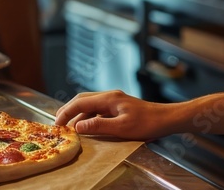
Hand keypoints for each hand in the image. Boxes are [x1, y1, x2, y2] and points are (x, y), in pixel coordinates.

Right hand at [55, 90, 175, 139]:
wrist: (166, 119)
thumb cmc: (147, 123)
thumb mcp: (122, 128)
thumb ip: (99, 126)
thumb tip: (78, 126)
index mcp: (109, 98)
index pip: (80, 102)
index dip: (66, 112)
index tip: (57, 123)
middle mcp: (110, 96)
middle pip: (82, 100)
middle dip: (68, 110)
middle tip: (58, 123)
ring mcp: (114, 101)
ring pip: (90, 105)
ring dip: (78, 115)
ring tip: (69, 127)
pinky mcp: (118, 107)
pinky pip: (98, 110)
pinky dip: (88, 117)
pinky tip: (87, 127)